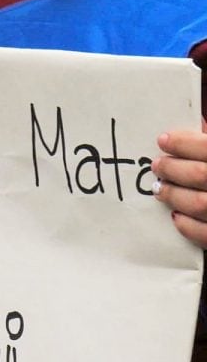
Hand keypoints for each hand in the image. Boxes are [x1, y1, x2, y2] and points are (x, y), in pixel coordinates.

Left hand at [152, 118, 206, 247]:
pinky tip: (177, 215)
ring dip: (173, 195)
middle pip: (199, 175)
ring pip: (198, 204)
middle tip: (158, 165)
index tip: (164, 140)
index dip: (182, 143)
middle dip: (172, 169)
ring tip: (161, 188)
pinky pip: (206, 234)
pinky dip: (187, 225)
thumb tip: (200, 127)